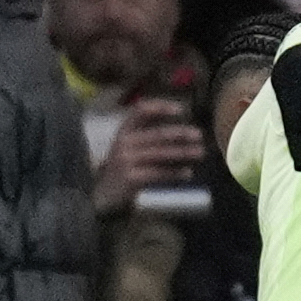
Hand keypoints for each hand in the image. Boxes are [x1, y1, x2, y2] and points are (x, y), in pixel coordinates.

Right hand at [92, 98, 210, 211]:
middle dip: (180, 133)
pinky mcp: (131, 177)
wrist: (100, 194)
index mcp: (124, 130)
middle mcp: (124, 142)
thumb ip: (147, 136)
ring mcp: (126, 160)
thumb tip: (180, 130)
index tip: (180, 109)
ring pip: (161, 153)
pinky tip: (187, 173)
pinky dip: (174, 173)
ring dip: (183, 152)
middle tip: (199, 135)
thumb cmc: (121, 167)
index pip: (141, 110)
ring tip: (200, 152)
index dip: (161, 107)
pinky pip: (158, 173)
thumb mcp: (128, 147)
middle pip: (157, 134)